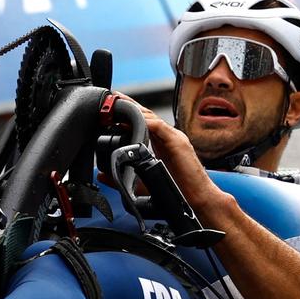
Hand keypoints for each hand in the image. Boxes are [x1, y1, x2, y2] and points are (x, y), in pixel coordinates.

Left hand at [107, 92, 222, 208]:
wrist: (197, 200)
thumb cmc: (175, 191)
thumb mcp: (143, 184)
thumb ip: (122, 177)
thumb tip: (102, 175)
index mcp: (161, 143)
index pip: (142, 123)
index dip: (127, 114)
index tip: (111, 108)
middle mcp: (168, 137)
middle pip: (146, 115)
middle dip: (129, 106)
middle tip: (112, 98)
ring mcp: (175, 138)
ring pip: (152, 118)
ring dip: (135, 110)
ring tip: (120, 104)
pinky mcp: (179, 143)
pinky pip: (161, 128)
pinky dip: (147, 122)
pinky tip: (135, 119)